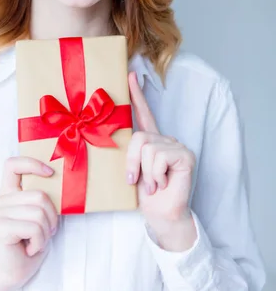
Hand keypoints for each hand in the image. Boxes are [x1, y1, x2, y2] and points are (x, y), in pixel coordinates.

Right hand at [0, 157, 57, 290]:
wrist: (15, 272)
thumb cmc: (29, 242)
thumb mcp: (38, 214)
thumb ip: (40, 198)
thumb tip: (56, 179)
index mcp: (8, 192)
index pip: (12, 164)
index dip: (32, 163)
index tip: (50, 173)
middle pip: (39, 195)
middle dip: (51, 217)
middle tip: (45, 232)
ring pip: (39, 213)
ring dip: (45, 232)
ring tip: (36, 241)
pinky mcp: (0, 228)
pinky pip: (34, 227)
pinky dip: (39, 242)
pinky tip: (30, 249)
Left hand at [126, 71, 195, 227]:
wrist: (160, 215)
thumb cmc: (144, 194)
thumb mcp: (129, 169)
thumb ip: (126, 152)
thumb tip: (105, 135)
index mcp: (151, 140)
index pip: (143, 113)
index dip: (137, 94)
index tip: (130, 75)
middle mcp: (165, 139)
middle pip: (139, 136)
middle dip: (131, 161)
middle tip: (136, 180)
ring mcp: (176, 145)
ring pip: (147, 147)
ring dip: (144, 172)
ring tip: (153, 184)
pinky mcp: (185, 155)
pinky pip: (159, 157)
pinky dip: (155, 175)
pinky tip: (162, 184)